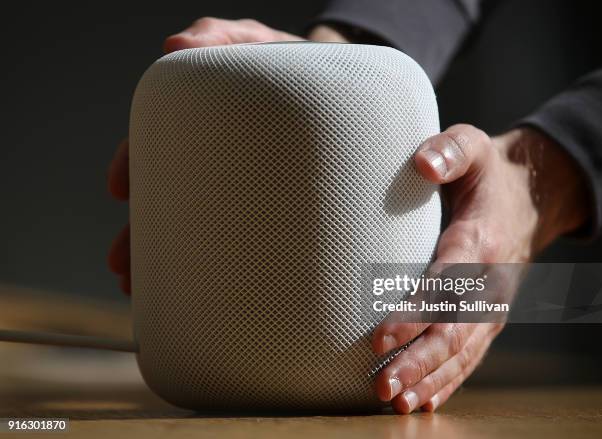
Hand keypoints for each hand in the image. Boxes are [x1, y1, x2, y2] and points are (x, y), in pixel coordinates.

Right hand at [107, 19, 346, 292]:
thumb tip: (173, 45)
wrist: (342, 87)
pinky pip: (234, 238)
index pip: (158, 142)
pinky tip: (198, 289)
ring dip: (166, 258)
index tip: (119, 190)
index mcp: (209, 124)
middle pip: (167, 196)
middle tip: (123, 264)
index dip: (133, 163)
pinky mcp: (269, 204)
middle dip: (140, 233)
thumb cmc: (295, 63)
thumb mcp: (258, 42)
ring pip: (194, 225)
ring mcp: (240, 182)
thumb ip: (220, 35)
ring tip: (145, 290)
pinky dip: (210, 263)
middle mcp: (216, 156)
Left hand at [372, 124, 588, 412]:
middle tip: (382, 385)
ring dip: (429, 379)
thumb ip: (449, 151)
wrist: (529, 197)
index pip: (446, 284)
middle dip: (418, 360)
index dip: (415, 312)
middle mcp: (489, 282)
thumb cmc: (486, 173)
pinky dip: (448, 380)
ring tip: (395, 401)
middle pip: (454, 330)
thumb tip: (422, 163)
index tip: (380, 336)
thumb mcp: (472, 147)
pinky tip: (423, 400)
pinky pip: (469, 355)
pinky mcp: (487, 317)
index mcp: (479, 241)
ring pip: (461, 352)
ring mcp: (491, 305)